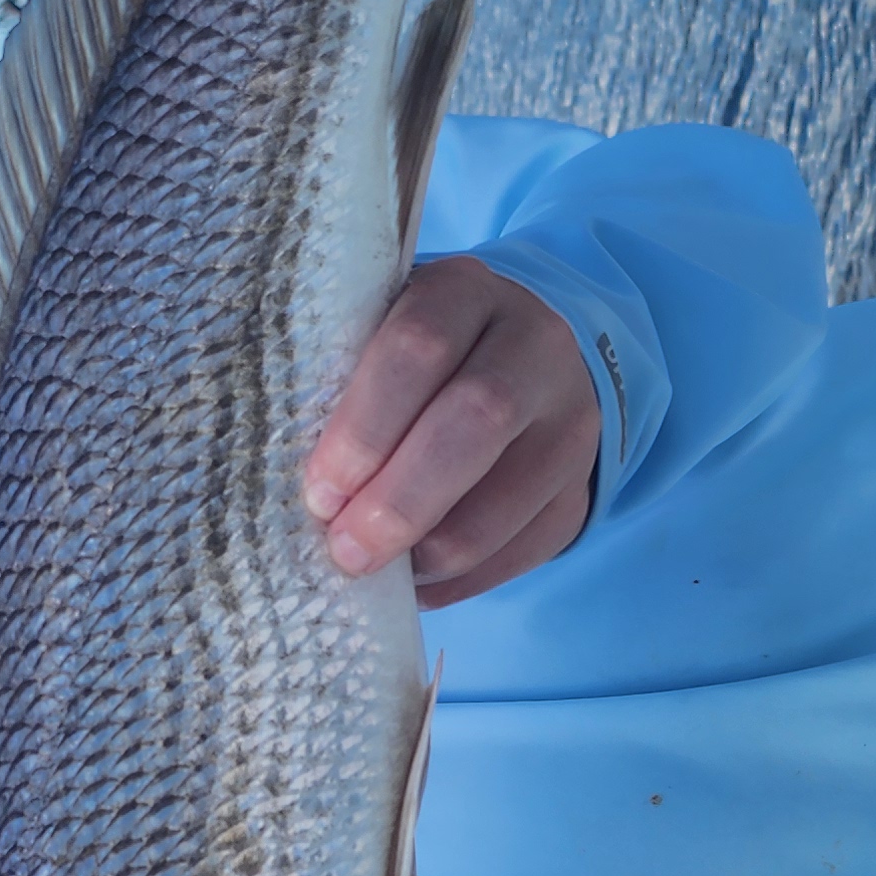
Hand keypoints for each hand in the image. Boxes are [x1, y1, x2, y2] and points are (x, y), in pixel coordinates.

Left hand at [303, 258, 597, 608]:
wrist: (523, 364)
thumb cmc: (417, 360)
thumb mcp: (381, 336)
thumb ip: (343, 385)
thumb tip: (295, 486)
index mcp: (466, 292)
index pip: (418, 348)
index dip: (365, 427)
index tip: (320, 491)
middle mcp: (533, 344)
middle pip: (476, 419)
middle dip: (401, 499)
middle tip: (346, 550)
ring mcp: (570, 417)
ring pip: (508, 497)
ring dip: (432, 550)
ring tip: (376, 571)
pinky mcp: (580, 484)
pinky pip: (529, 546)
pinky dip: (465, 579)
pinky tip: (418, 583)